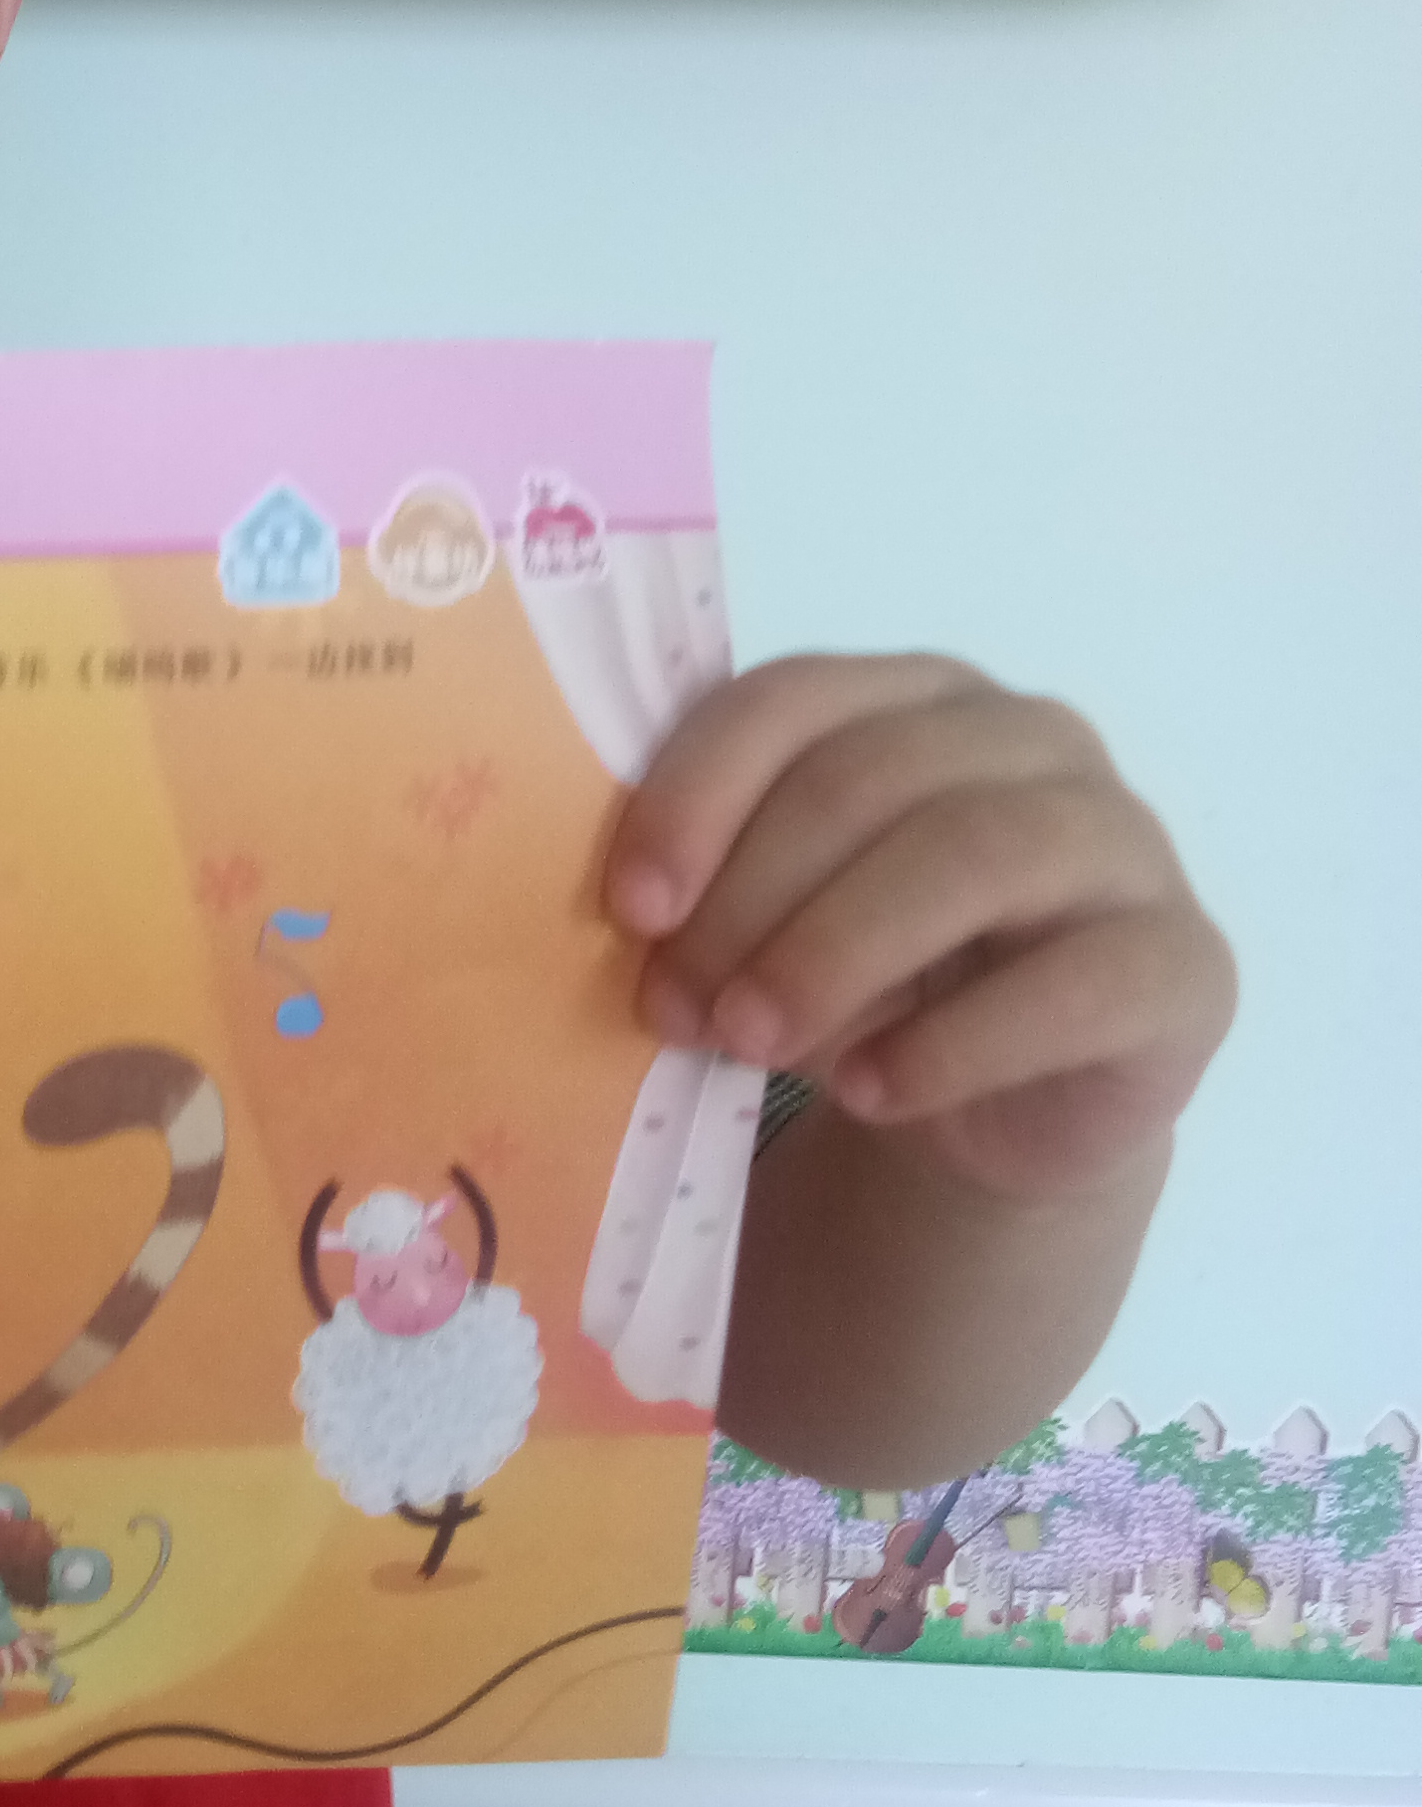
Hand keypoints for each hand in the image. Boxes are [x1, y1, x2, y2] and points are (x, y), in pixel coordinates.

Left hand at [607, 655, 1235, 1205]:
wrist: (997, 1107)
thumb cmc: (866, 983)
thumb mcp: (767, 926)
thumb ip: (707, 891)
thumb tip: (623, 916)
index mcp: (915, 699)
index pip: (796, 699)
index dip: (699, 795)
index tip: (631, 908)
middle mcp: (1032, 740)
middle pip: (874, 776)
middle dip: (752, 896)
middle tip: (678, 1005)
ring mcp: (1124, 843)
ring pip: (975, 854)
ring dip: (837, 954)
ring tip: (752, 1042)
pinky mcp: (1182, 963)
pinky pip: (1073, 985)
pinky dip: (951, 1044)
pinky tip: (870, 1091)